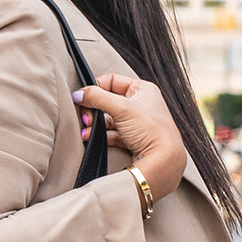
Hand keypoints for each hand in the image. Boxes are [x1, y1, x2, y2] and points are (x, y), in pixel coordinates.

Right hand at [74, 74, 187, 201]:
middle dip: (94, 109)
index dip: (96, 87)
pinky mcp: (132, 140)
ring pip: (109, 119)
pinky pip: (112, 134)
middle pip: (108, 101)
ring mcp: (136, 123)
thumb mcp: (122, 108)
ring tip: (86, 129)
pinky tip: (90, 138)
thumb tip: (79, 93)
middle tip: (85, 116)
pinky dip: (101, 135)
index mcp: (143, 90)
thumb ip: (98, 98)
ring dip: (95, 124)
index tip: (83, 96)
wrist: (163, 161)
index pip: (113, 81)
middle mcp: (141, 104)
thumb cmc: (151, 130)